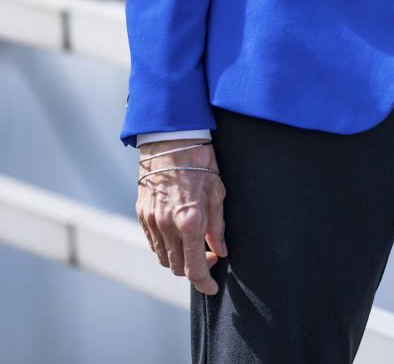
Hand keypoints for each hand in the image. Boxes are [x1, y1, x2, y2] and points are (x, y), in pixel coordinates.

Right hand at [137, 140, 226, 294]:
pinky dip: (165, 247)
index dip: (205, 283)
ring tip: (194, 245)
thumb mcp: (217, 192)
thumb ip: (217, 227)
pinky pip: (152, 243)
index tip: (213, 287)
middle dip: (194, 270)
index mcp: (189, 222)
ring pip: (163, 258)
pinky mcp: (141, 214)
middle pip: (177, 268)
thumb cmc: (199, 160)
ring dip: (178, 260)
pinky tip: (177, 236)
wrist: (171, 138)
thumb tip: (220, 251)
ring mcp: (151, 221)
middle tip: (208, 257)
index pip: (194, 269)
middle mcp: (167, 226)